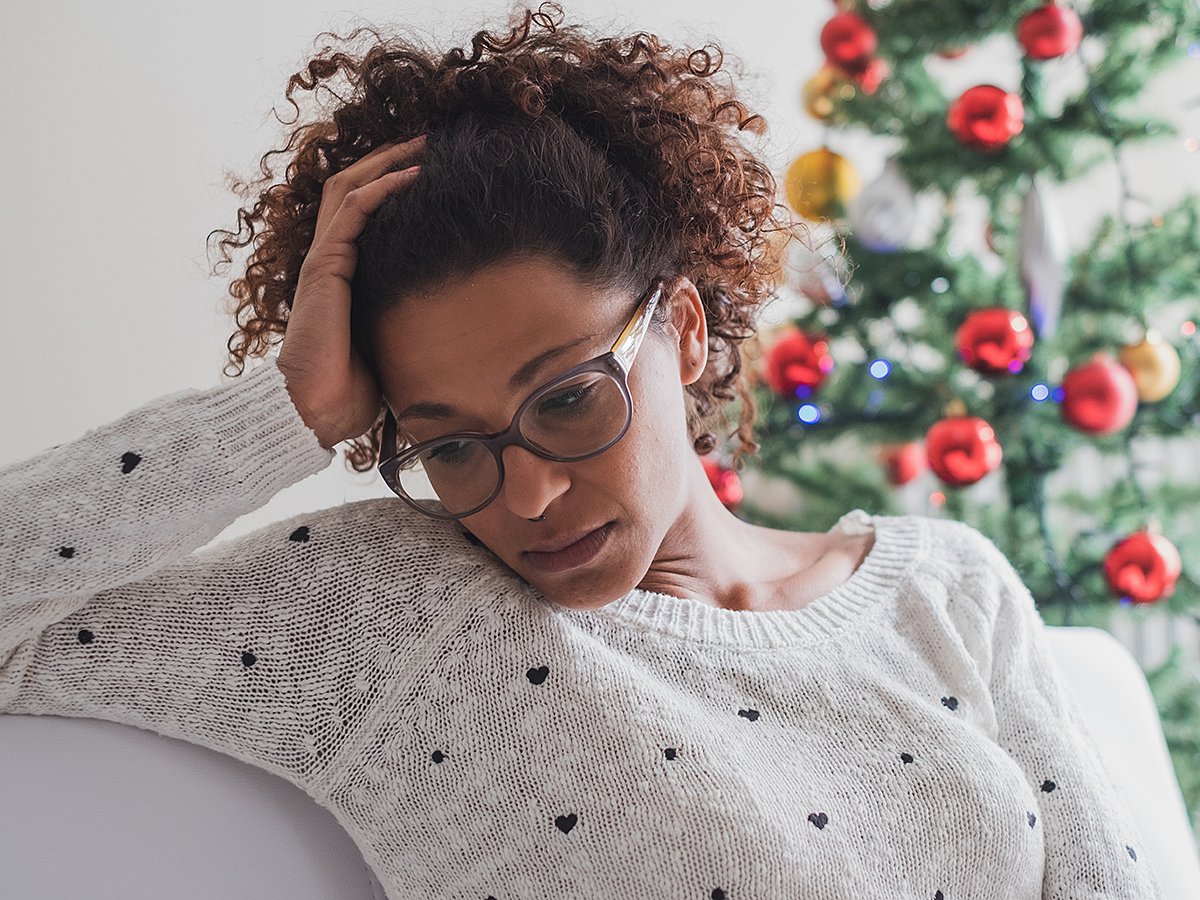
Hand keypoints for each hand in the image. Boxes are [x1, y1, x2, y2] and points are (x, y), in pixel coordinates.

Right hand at [277, 137, 424, 448]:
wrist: (320, 411)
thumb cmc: (357, 388)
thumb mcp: (395, 341)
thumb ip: (412, 319)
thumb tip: (465, 321)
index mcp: (344, 274)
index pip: (362, 210)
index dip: (391, 182)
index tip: (432, 168)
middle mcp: (330, 259)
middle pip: (354, 186)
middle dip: (390, 158)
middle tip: (431, 140)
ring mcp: (324, 260)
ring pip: (350, 187)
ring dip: (388, 160)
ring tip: (425, 144)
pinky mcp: (324, 267)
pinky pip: (351, 211)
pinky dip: (382, 186)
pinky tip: (413, 175)